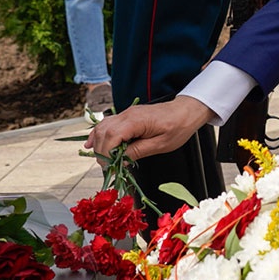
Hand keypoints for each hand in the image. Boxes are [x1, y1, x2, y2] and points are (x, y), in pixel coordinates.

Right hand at [84, 97, 215, 160]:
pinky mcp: (127, 116)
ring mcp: (126, 113)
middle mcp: (126, 114)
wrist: (186, 111)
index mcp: (135, 121)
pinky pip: (107, 124)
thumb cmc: (177, 127)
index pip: (111, 137)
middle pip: (102, 132)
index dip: (106, 154)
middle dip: (101, 152)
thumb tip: (120, 161)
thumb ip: (137, 151)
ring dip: (98, 144)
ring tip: (102, 161)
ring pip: (102, 127)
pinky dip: (98, 134)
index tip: (109, 168)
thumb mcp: (160, 145)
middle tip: (107, 168)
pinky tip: (92, 144)